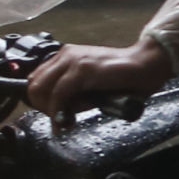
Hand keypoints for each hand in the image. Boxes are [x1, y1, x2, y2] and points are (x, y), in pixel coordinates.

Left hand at [23, 35, 174, 117]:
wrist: (145, 66)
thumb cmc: (122, 79)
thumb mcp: (89, 87)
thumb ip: (71, 95)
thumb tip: (57, 112)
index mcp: (65, 57)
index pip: (36, 80)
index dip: (42, 102)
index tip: (56, 115)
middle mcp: (65, 55)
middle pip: (33, 85)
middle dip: (43, 108)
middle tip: (60, 121)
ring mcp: (72, 60)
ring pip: (40, 89)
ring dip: (50, 111)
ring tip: (67, 121)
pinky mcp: (81, 69)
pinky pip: (58, 95)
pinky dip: (59, 113)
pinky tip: (66, 123)